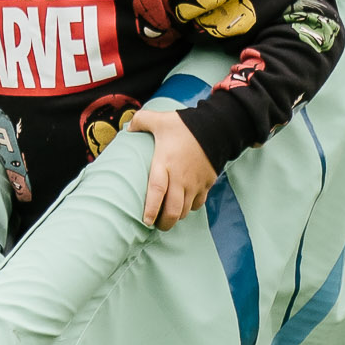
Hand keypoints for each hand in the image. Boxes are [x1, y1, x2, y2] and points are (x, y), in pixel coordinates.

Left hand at [139, 110, 218, 227]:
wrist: (217, 127)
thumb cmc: (185, 125)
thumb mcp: (160, 119)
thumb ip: (141, 121)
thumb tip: (127, 128)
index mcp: (165, 163)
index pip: (157, 192)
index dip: (151, 209)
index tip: (146, 221)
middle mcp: (180, 177)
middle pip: (173, 210)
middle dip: (165, 223)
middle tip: (156, 225)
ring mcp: (195, 183)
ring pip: (186, 210)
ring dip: (176, 216)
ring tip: (168, 217)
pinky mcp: (207, 183)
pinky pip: (198, 203)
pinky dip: (190, 207)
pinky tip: (184, 204)